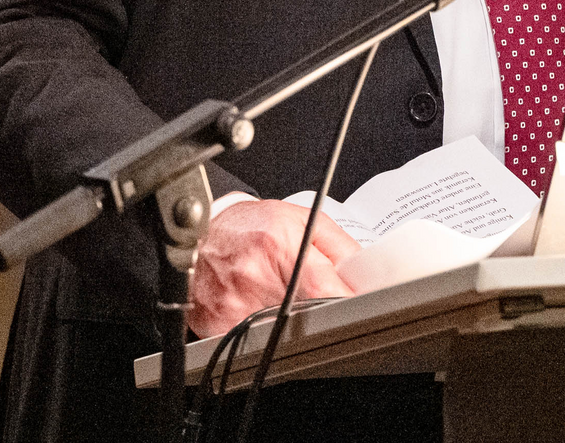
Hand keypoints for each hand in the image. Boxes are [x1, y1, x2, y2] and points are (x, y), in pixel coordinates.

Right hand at [188, 199, 360, 337]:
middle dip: (324, 317)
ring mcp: (234, 305)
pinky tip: (264, 317)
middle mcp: (254, 276)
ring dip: (297, 329)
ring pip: (285, 336)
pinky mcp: (217, 326)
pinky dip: (269, 337)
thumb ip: (340, 248)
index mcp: (280, 245)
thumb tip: (366, 277)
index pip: (326, 291)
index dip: (347, 306)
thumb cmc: (251, 226)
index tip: (361, 312)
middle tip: (326, 309)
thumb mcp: (303, 220)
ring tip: (290, 307)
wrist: (198, 235)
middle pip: (308, 318)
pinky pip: (257, 344)